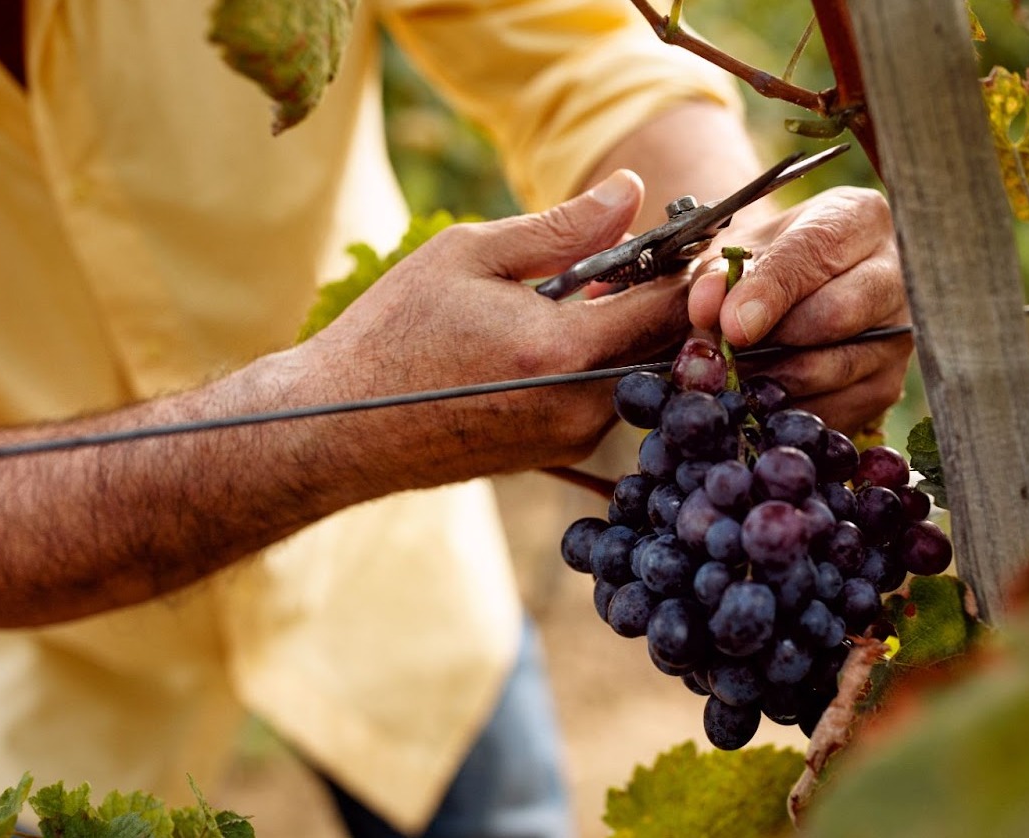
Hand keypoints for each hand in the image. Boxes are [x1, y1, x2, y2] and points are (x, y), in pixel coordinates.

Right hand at [294, 170, 689, 487]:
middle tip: (634, 258)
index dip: (689, 266)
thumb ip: (562, 227)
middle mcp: (581, 408)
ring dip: (628, 331)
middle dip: (663, 298)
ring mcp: (573, 440)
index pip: (670, 307)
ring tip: (583, 294)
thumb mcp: (469, 255)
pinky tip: (554, 336)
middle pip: (667, 346)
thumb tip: (630, 191)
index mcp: (563, 353)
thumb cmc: (393, 331)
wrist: (339, 426)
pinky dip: (601, 363)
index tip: (687, 236)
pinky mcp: (559, 455)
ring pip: (640, 374)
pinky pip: (608, 399)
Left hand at [687, 187, 910, 433]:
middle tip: (726, 355)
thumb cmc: (768, 262)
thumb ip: (717, 275)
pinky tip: (762, 398)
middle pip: (836, 315)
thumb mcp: (737, 254)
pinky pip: (837, 409)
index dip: (768, 293)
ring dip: (774, 380)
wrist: (801, 291)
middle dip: (772, 340)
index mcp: (857, 218)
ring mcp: (899, 332)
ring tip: (735, 375)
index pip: (814, 254)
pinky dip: (789, 411)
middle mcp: (894, 272)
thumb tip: (707, 309)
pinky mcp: (888, 384)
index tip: (732, 326)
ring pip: (836, 368)